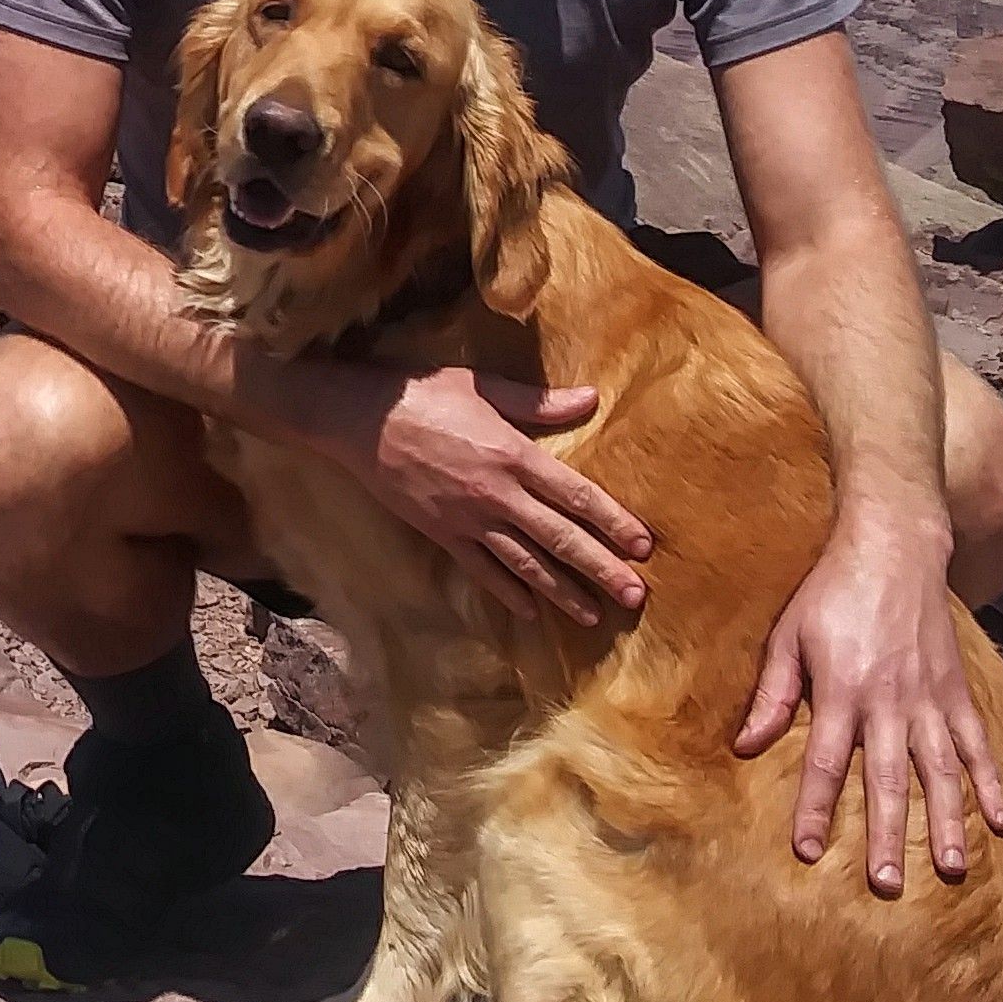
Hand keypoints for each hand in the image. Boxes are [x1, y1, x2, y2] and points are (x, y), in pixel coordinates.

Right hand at [317, 363, 651, 627]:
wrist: (359, 419)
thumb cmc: (423, 393)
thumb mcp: (484, 386)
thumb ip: (539, 402)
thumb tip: (591, 398)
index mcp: (513, 454)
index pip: (575, 495)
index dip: (612, 521)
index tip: (643, 546)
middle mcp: (497, 494)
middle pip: (559, 538)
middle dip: (601, 569)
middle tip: (635, 598)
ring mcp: (468, 519)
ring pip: (524, 563)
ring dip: (562, 592)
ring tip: (594, 615)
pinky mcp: (442, 533)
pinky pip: (481, 570)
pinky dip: (507, 593)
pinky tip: (530, 612)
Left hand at [736, 507, 1002, 892]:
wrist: (893, 546)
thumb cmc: (830, 591)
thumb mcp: (789, 636)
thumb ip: (773, 693)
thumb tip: (747, 745)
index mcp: (843, 691)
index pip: (827, 764)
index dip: (816, 810)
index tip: (809, 852)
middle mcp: (890, 702)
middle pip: (888, 780)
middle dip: (887, 835)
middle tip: (886, 885)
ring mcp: (930, 699)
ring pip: (941, 771)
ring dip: (948, 823)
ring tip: (952, 871)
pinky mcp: (958, 691)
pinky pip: (977, 745)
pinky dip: (990, 784)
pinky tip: (1000, 822)